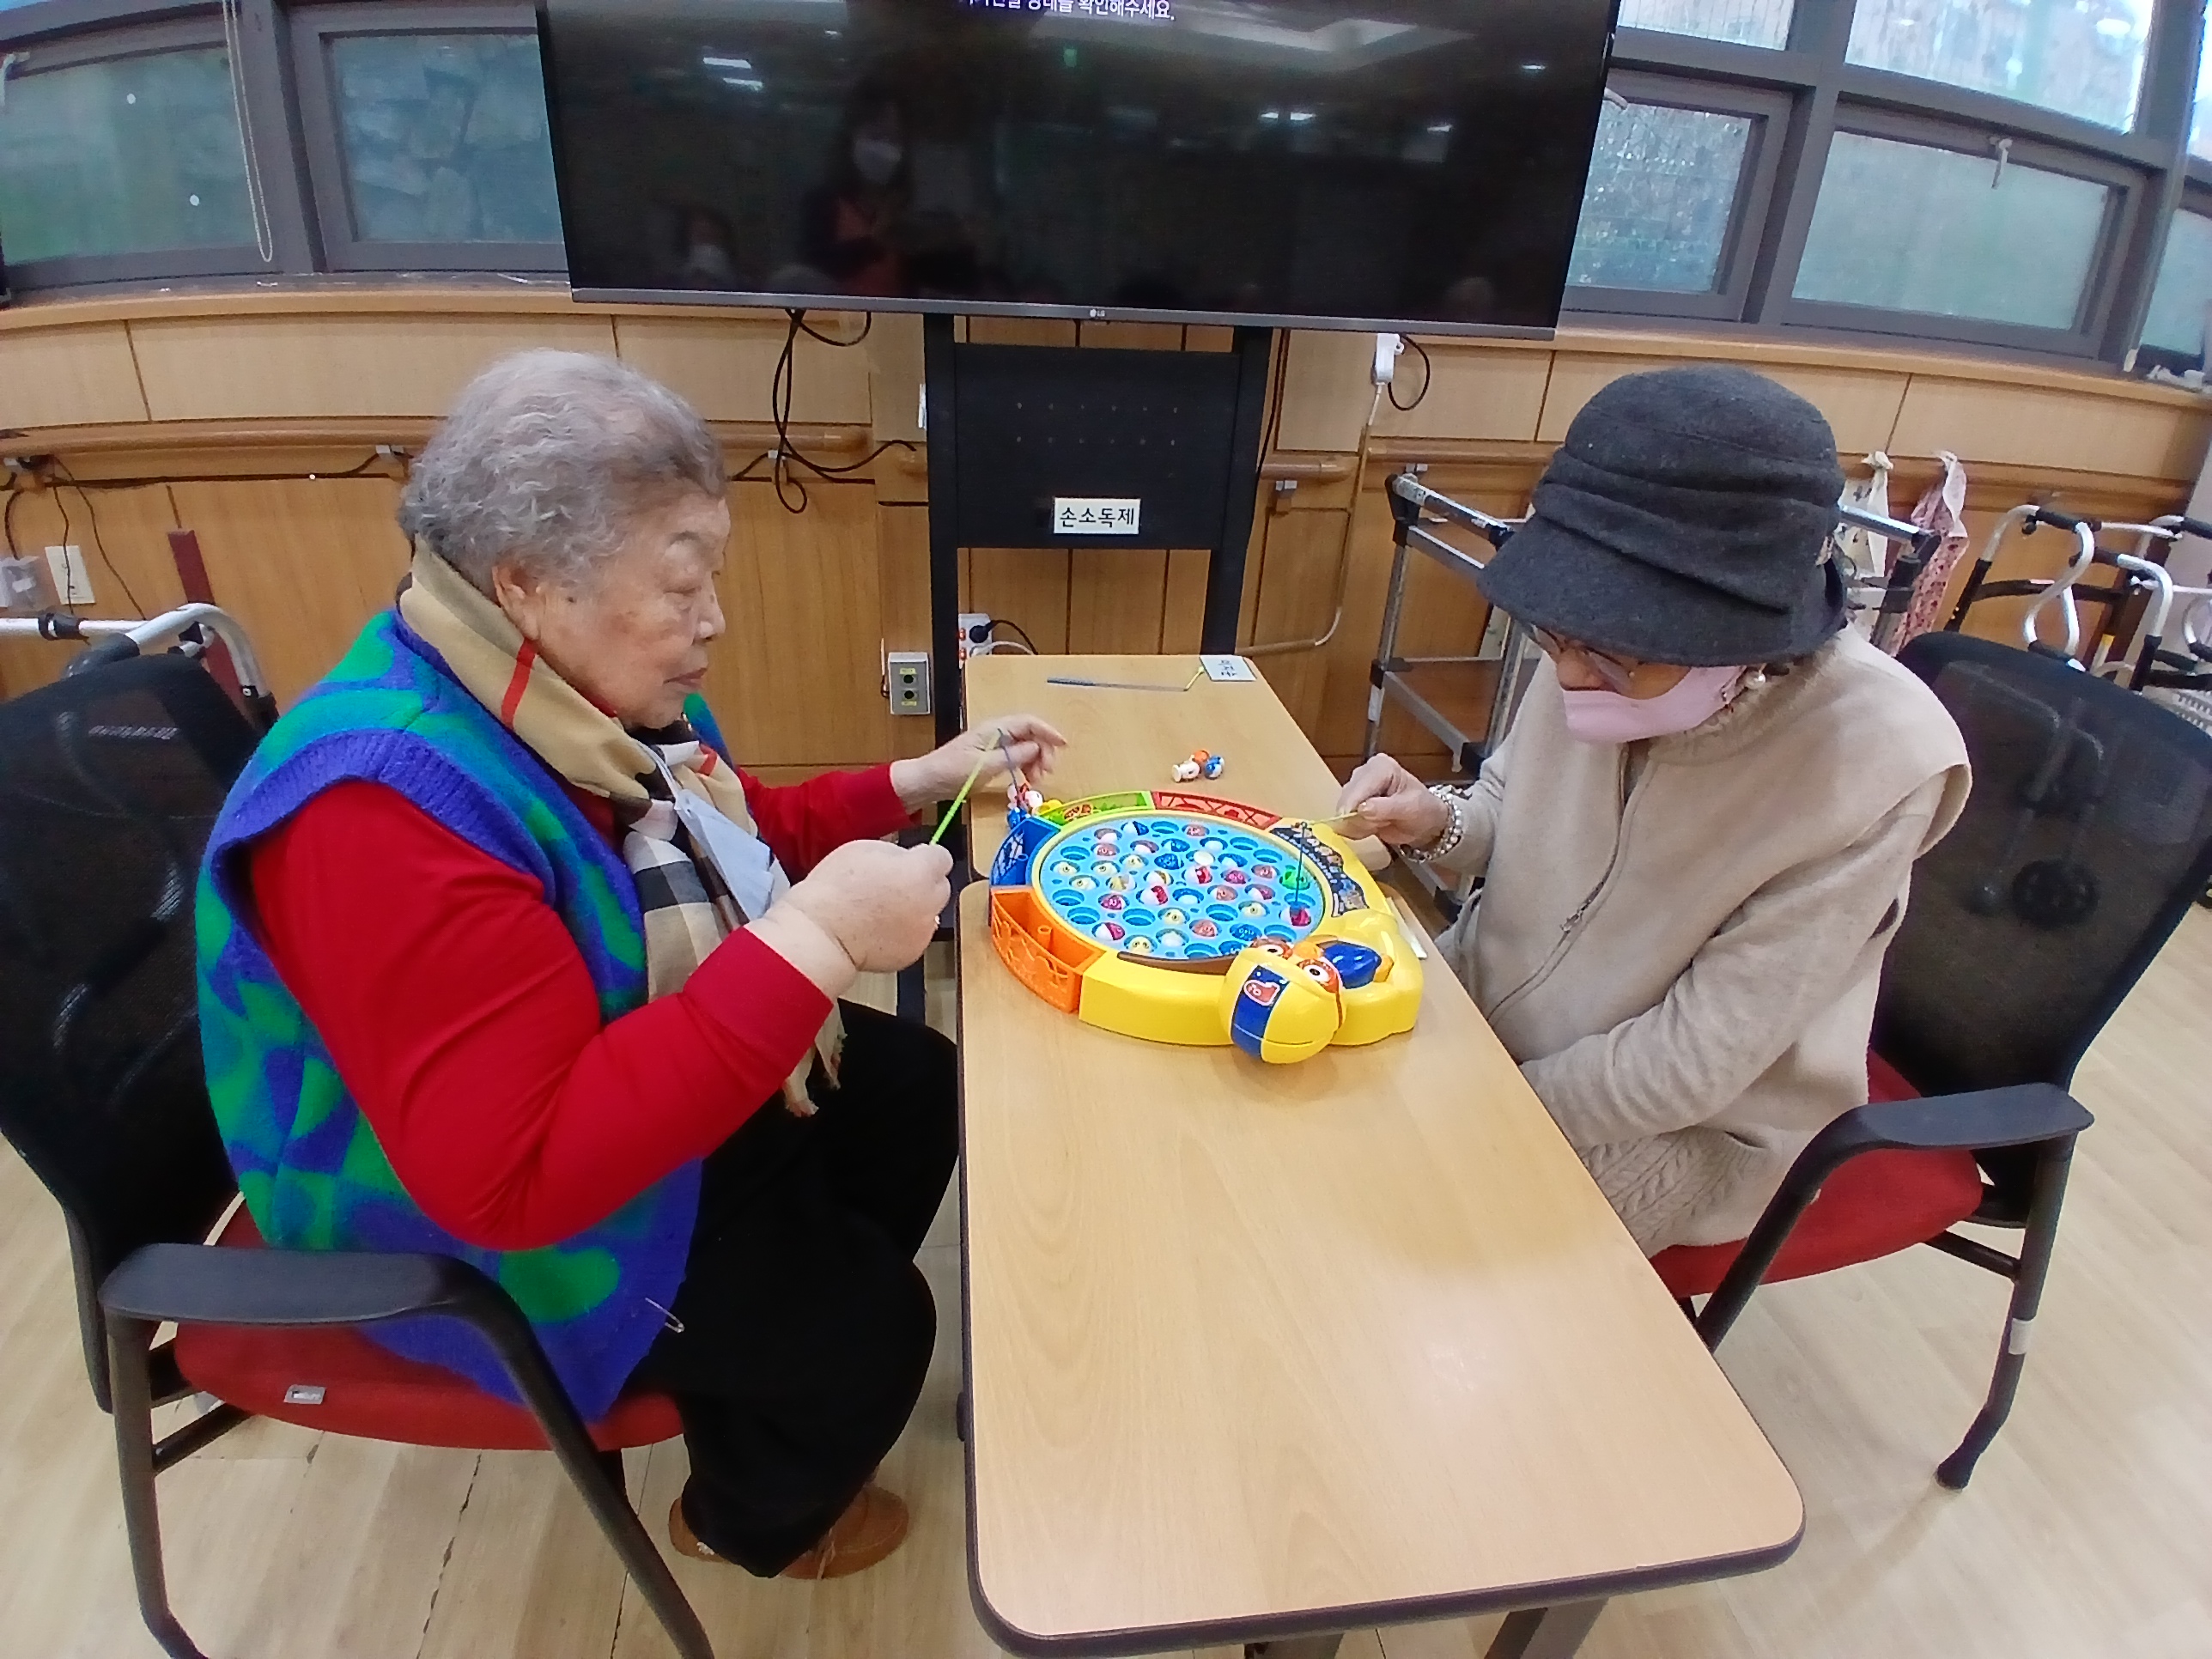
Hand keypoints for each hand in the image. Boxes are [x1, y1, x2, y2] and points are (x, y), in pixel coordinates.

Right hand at [776, 840, 952, 972]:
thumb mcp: (865, 849)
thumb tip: (906, 858)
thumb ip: (896, 853)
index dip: (926, 858)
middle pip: (940, 886)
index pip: (942, 857)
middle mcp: (929, 901)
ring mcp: (923, 930)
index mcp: (920, 871)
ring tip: (884, 910)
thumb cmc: (837, 890)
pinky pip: (916, 937)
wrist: (823, 933)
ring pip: (930, 914)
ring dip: (915, 909)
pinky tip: (880, 929)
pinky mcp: (913, 953)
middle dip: (923, 884)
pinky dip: (904, 933)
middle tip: (895, 885)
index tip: (914, 860)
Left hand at [890, 714, 1067, 809]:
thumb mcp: (984, 766)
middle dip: (1043, 751)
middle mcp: (996, 733)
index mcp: (994, 729)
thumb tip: (1035, 749)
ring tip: (1034, 779)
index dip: (1048, 732)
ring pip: (1026, 747)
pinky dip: (1025, 767)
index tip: (1063, 744)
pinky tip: (1025, 779)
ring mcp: (994, 744)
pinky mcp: (992, 757)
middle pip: (1031, 735)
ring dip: (1035, 761)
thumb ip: (1012, 757)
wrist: (927, 781)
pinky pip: (1017, 757)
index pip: (1029, 723)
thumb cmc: (950, 772)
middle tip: (1045, 772)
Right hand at [1335, 755, 1448, 848]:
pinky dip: (1357, 829)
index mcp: (1380, 766)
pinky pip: (1344, 821)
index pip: (1358, 787)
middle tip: (1380, 824)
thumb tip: (1361, 809)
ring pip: (1343, 812)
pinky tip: (1373, 827)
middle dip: (1359, 817)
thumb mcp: (1411, 808)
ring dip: (1359, 824)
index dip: (1354, 806)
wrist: (1426, 823)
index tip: (1360, 822)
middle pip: (1346, 799)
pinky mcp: (1351, 805)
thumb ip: (1386, 808)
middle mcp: (1363, 774)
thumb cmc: (1424, 809)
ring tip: (1381, 824)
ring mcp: (1355, 790)